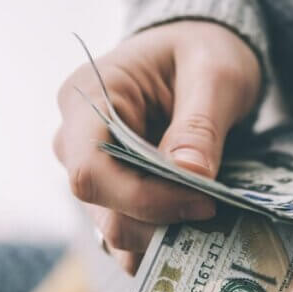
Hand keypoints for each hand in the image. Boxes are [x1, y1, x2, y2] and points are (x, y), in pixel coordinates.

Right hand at [54, 21, 260, 272]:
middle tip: (217, 211)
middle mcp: (75, 140)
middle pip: (103, 210)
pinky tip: (200, 228)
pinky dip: (164, 242)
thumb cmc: (203, 50)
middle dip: (161, 222)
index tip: (203, 200)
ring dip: (165, 238)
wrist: (199, 51)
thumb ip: (200, 125)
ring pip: (116, 231)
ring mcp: (92, 170)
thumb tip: (191, 176)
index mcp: (86, 98)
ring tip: (212, 218)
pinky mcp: (114, 193)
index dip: (144, 199)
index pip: (91, 172)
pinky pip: (131, 234)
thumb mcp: (214, 74)